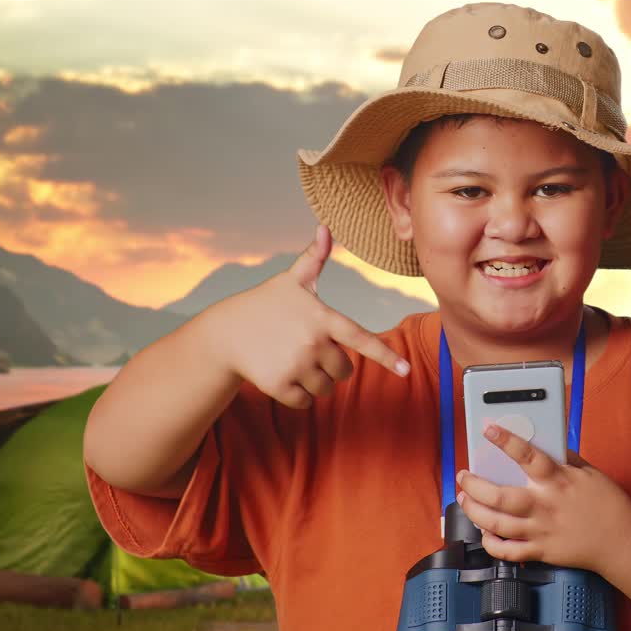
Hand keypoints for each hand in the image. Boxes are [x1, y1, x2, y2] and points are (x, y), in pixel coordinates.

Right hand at [207, 224, 409, 408]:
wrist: (224, 333)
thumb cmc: (264, 304)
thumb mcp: (291, 281)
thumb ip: (314, 258)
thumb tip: (325, 228)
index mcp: (323, 318)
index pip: (361, 339)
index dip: (386, 356)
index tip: (406, 371)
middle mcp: (313, 343)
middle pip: (344, 371)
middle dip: (332, 365)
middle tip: (308, 350)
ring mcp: (296, 366)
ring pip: (326, 388)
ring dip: (315, 381)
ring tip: (293, 360)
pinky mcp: (279, 386)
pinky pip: (306, 402)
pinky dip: (299, 395)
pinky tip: (282, 375)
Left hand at [456, 424, 630, 574]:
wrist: (622, 540)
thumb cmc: (608, 504)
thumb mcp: (589, 472)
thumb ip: (565, 458)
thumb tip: (544, 444)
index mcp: (559, 480)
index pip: (527, 456)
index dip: (505, 440)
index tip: (488, 429)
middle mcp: (546, 505)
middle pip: (501, 496)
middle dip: (475, 485)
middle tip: (464, 476)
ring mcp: (541, 530)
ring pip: (497, 524)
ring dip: (474, 511)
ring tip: (464, 499)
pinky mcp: (541, 552)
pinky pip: (508, 552)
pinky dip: (491, 543)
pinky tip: (485, 532)